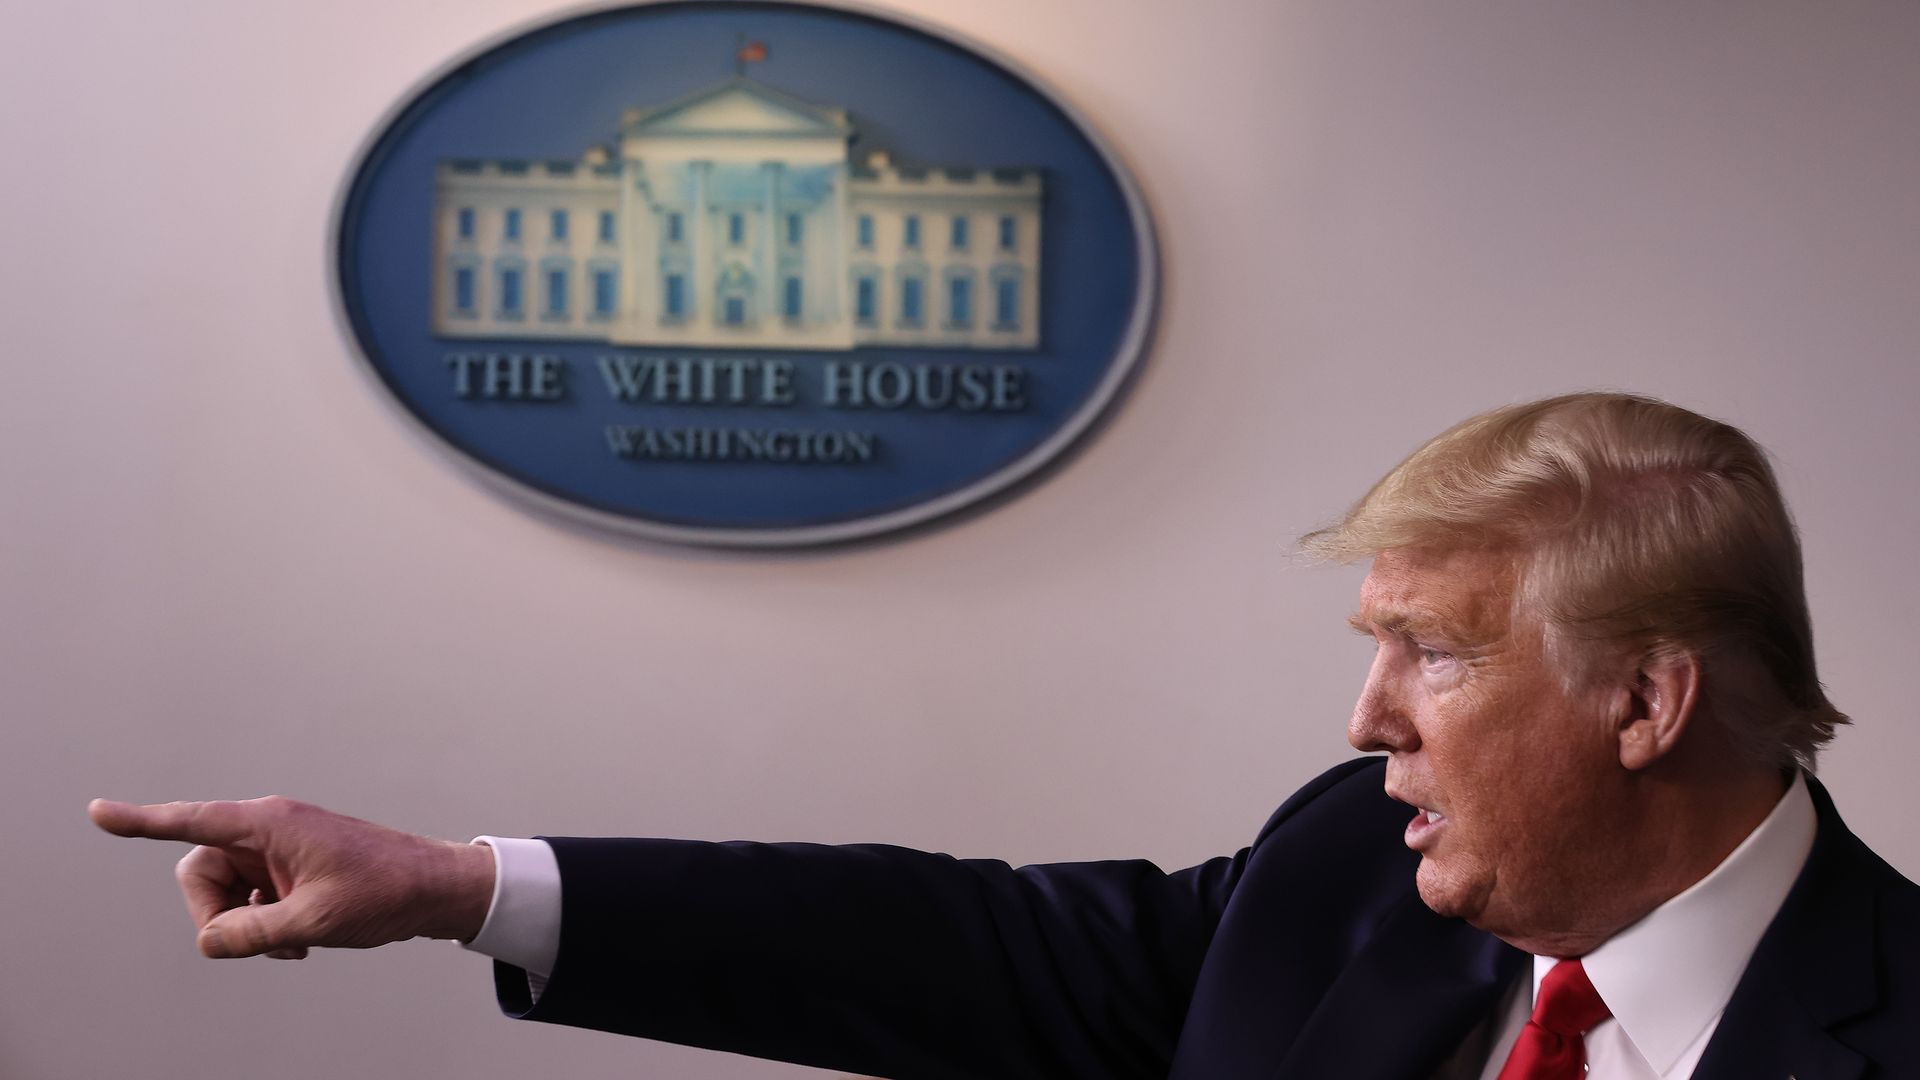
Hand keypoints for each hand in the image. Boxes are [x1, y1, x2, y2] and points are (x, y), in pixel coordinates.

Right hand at [89, 796, 494, 959]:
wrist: (434, 889)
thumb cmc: (383, 892)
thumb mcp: (313, 922)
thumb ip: (252, 934)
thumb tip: (209, 941)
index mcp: (270, 824)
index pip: (192, 821)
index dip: (142, 821)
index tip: (98, 812)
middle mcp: (268, 830)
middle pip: (199, 873)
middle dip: (215, 915)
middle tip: (254, 942)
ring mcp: (278, 851)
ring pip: (223, 894)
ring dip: (244, 927)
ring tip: (291, 945)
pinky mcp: (289, 871)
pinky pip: (250, 902)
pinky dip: (263, 926)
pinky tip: (298, 943)